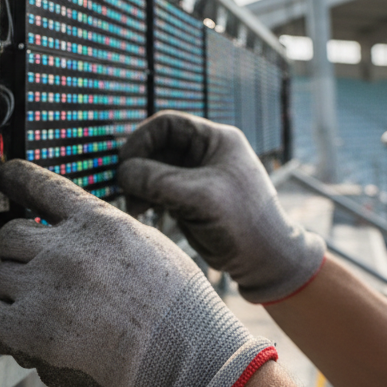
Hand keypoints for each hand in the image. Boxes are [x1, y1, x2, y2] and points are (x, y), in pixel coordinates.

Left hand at [0, 159, 275, 386]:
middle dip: (20, 258)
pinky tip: (31, 340)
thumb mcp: (147, 245)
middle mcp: (67, 247)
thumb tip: (72, 234)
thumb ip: (104, 233)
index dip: (18, 178)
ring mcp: (48, 286)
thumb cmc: (179, 311)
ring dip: (16, 296)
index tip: (6, 174)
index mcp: (98, 222)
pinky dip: (6, 331)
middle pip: (10, 236)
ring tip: (48, 318)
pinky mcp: (34, 329)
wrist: (190, 363)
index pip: (43, 186)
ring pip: (0, 278)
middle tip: (40, 282)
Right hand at [118, 111, 324, 303]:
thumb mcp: (198, 196)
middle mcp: (205, 153)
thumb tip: (122, 172)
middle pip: (158, 147)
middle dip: (139, 166)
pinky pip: (158, 189)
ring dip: (140, 184)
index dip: (141, 139)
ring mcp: (196, 176)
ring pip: (155, 169)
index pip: (167, 124)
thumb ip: (157, 180)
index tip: (125, 162)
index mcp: (215, 140)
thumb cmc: (242, 223)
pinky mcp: (189, 198)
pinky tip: (143, 212)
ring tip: (135, 206)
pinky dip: (146, 198)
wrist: (265, 262)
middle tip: (125, 188)